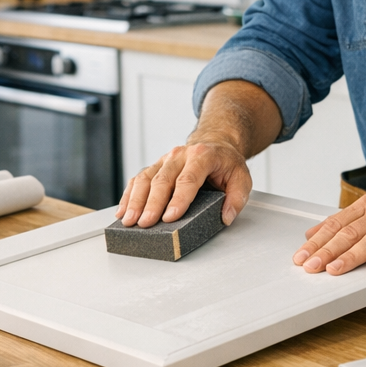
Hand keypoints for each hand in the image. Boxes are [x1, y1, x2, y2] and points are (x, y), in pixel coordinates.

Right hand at [115, 141, 252, 228]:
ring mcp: (164, 160)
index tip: (170, 217)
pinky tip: (123, 210)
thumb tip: (225, 217)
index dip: (178, 199)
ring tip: (128, 220)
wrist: (215, 142)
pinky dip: (129, 195)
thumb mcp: (242, 178)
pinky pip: (138, 179)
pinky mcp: (155, 166)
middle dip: (151, 204)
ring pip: (145, 179)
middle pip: (162, 180)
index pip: (188, 179)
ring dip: (135, 201)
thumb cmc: (226, 163)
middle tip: (144, 224)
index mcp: (202, 156)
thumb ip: (237, 198)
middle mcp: (180, 155)